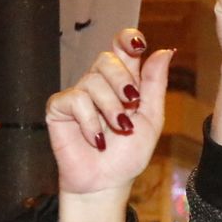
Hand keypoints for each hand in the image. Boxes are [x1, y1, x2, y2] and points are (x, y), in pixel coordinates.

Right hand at [46, 28, 172, 221]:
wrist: (107, 182)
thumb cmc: (128, 154)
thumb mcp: (150, 119)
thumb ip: (155, 85)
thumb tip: (162, 52)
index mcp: (123, 82)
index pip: (122, 48)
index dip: (127, 39)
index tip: (137, 44)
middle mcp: (99, 83)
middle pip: (107, 59)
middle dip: (123, 81)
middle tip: (131, 105)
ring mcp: (78, 94)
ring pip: (93, 80)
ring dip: (111, 108)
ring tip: (117, 130)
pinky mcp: (59, 107)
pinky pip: (76, 100)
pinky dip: (91, 122)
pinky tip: (97, 140)